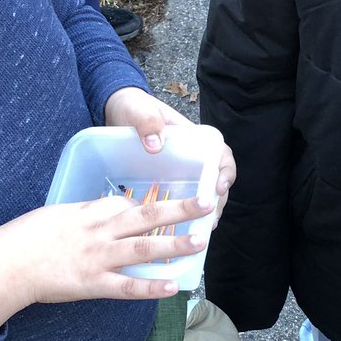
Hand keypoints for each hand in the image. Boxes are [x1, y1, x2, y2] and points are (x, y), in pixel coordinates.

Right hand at [0, 193, 213, 332]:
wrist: (6, 263)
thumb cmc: (27, 238)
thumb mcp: (59, 215)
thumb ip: (88, 215)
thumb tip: (109, 211)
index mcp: (90, 212)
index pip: (129, 203)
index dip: (156, 202)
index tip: (178, 199)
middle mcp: (99, 232)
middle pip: (146, 217)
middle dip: (179, 210)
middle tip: (207, 202)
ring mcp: (98, 258)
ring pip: (144, 249)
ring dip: (175, 245)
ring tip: (201, 239)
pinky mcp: (93, 285)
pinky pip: (128, 287)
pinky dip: (152, 287)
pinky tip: (174, 286)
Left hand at [104, 86, 235, 223]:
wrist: (114, 113)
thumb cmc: (132, 108)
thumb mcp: (138, 110)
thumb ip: (147, 121)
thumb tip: (155, 145)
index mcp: (193, 138)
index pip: (220, 155)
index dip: (225, 171)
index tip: (219, 187)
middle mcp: (191, 158)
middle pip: (215, 181)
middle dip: (217, 201)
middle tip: (210, 220)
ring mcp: (180, 172)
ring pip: (201, 195)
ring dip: (204, 213)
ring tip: (199, 232)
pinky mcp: (166, 183)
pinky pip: (180, 201)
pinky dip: (183, 216)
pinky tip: (178, 232)